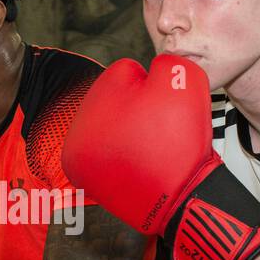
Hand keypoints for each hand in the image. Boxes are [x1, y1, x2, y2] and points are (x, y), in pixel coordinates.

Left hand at [62, 55, 259, 259]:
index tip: (164, 107)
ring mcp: (79, 159)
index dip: (153, 85)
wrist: (182, 198)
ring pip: (111, 128)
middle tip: (158, 130)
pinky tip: (140, 165)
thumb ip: (164, 62)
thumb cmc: (180, 140)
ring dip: (129, 132)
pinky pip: (109, 155)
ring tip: (151, 149)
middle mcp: (76, 130)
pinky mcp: (88, 182)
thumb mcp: (183, 80)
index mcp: (94, 100)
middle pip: (113, 101)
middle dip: (136, 108)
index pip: (125, 72)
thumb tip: (150, 71)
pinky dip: (124, 157)